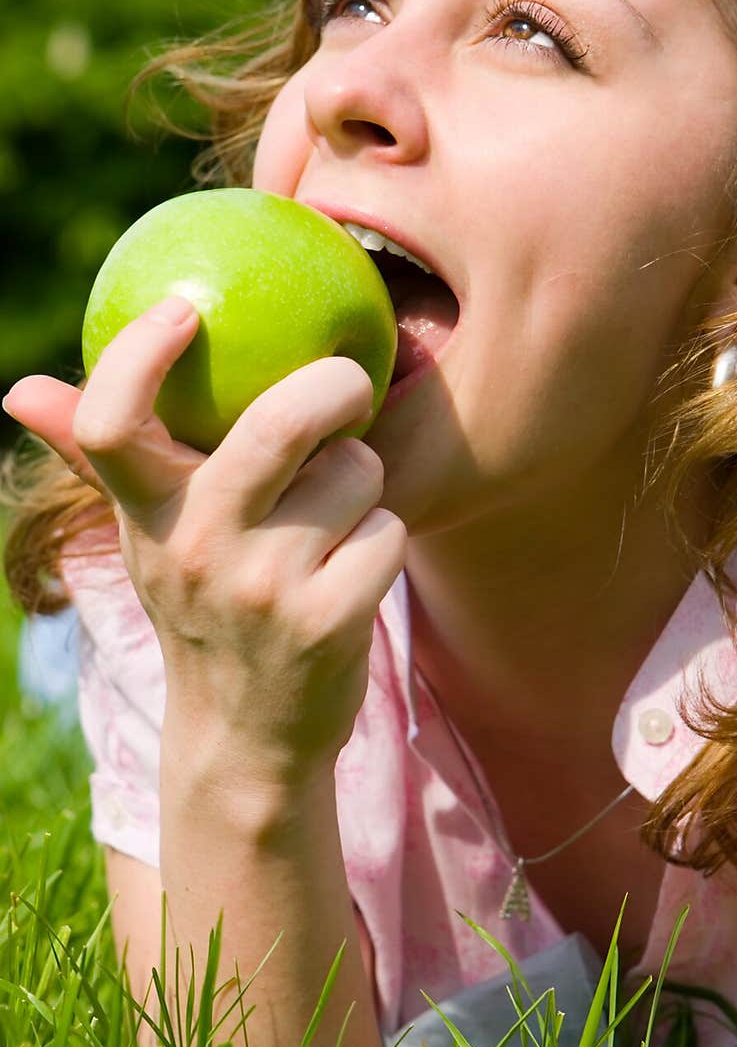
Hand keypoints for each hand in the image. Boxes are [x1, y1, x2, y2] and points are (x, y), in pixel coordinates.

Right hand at [3, 295, 407, 778]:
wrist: (247, 735)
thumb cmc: (208, 607)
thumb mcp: (152, 537)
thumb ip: (103, 458)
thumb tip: (20, 389)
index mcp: (148, 513)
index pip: (109, 423)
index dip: (139, 355)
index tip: (183, 311)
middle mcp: (195, 548)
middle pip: (280, 422)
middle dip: (334, 386)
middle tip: (348, 385)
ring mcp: (262, 589)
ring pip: (355, 472)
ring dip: (362, 483)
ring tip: (334, 519)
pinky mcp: (327, 624)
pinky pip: (389, 532)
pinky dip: (384, 542)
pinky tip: (355, 571)